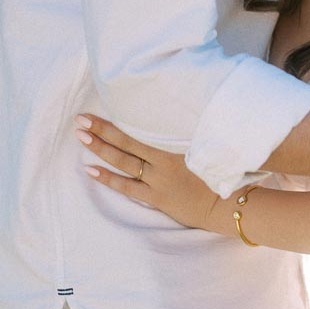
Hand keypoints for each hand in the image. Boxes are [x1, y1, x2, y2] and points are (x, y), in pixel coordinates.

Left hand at [74, 115, 219, 228]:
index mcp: (175, 144)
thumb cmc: (223, 169)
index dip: (119, 117)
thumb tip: (174, 110)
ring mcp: (158, 180)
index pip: (141, 126)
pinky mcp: (157, 197)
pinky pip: (127, 187)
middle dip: (101, 129)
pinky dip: (108, 179)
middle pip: (126, 141)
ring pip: (123, 161)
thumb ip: (190, 128)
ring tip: (81, 138)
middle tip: (80, 119)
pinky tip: (90, 171)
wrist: (229, 204)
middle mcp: (163, 160)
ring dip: (100, 149)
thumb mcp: (209, 142)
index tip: (102, 104)